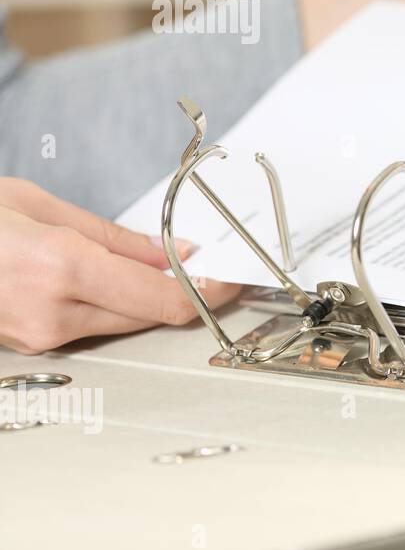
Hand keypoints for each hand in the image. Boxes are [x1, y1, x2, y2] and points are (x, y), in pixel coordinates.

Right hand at [0, 178, 239, 354]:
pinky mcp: (26, 344)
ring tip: (151, 266)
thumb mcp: (39, 206)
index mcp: (59, 268)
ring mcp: (35, 335)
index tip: (233, 280)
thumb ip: (114, 238)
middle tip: (208, 268)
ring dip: (144, 297)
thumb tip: (173, 252)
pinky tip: (108, 281)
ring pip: (121, 322)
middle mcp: (50, 310)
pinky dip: (110, 305)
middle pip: (149, 314)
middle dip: (183, 291)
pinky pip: (89, 327)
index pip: (164, 298)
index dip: (209, 291)